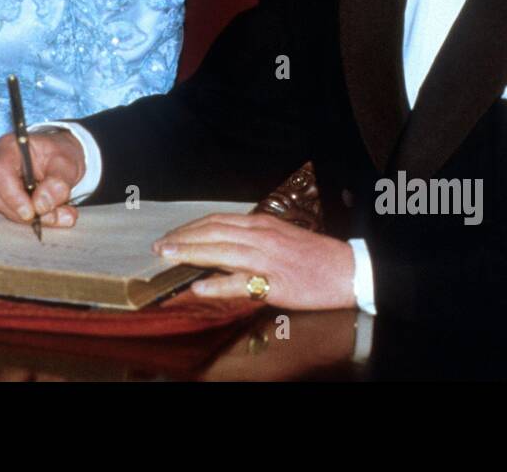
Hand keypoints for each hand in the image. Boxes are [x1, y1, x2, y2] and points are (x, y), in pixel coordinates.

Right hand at [0, 129, 84, 227]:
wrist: (60, 158)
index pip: (0, 173)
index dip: (13, 196)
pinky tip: (53, 214)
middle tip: (54, 215)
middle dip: (27, 212)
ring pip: (4, 209)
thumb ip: (58, 182)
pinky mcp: (0, 196)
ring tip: (60, 214)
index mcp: (8, 146)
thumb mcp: (67, 163)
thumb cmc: (59, 154)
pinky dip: (34, 219)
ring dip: (34, 218)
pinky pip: (11, 214)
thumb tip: (41, 204)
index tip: (32, 212)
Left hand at [153, 212, 358, 309]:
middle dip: (183, 239)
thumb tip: (225, 242)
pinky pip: (241, 282)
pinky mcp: (275, 282)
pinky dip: (217, 283)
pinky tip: (199, 286)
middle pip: (213, 232)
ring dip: (190, 253)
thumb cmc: (314, 255)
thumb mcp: (280, 236)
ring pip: (221, 251)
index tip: (171, 235)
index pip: (217, 221)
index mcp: (261, 224)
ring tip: (168, 258)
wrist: (347, 269)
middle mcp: (260, 236)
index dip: (190, 228)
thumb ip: (254, 237)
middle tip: (159, 247)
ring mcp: (267, 258)